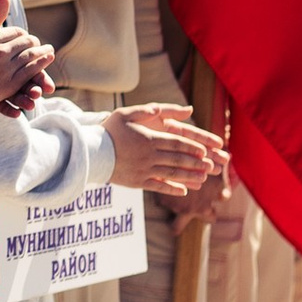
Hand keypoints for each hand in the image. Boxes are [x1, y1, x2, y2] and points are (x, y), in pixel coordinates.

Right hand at [0, 0, 49, 116]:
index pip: (14, 31)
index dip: (21, 34)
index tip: (24, 37)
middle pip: (25, 42)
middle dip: (34, 42)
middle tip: (38, 44)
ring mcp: (6, 68)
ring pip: (31, 55)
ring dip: (43, 51)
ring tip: (49, 50)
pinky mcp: (11, 84)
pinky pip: (31, 70)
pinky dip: (42, 63)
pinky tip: (48, 59)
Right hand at [103, 103, 227, 200]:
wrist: (90, 154)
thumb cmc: (109, 131)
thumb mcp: (126, 113)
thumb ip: (148, 110)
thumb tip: (165, 109)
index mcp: (148, 140)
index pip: (176, 143)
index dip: (192, 147)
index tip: (205, 151)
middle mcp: (149, 156)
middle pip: (178, 159)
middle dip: (196, 163)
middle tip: (211, 166)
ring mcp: (144, 171)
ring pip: (171, 174)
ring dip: (189, 177)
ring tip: (203, 179)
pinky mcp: (137, 182)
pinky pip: (158, 187)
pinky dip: (172, 189)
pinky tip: (183, 192)